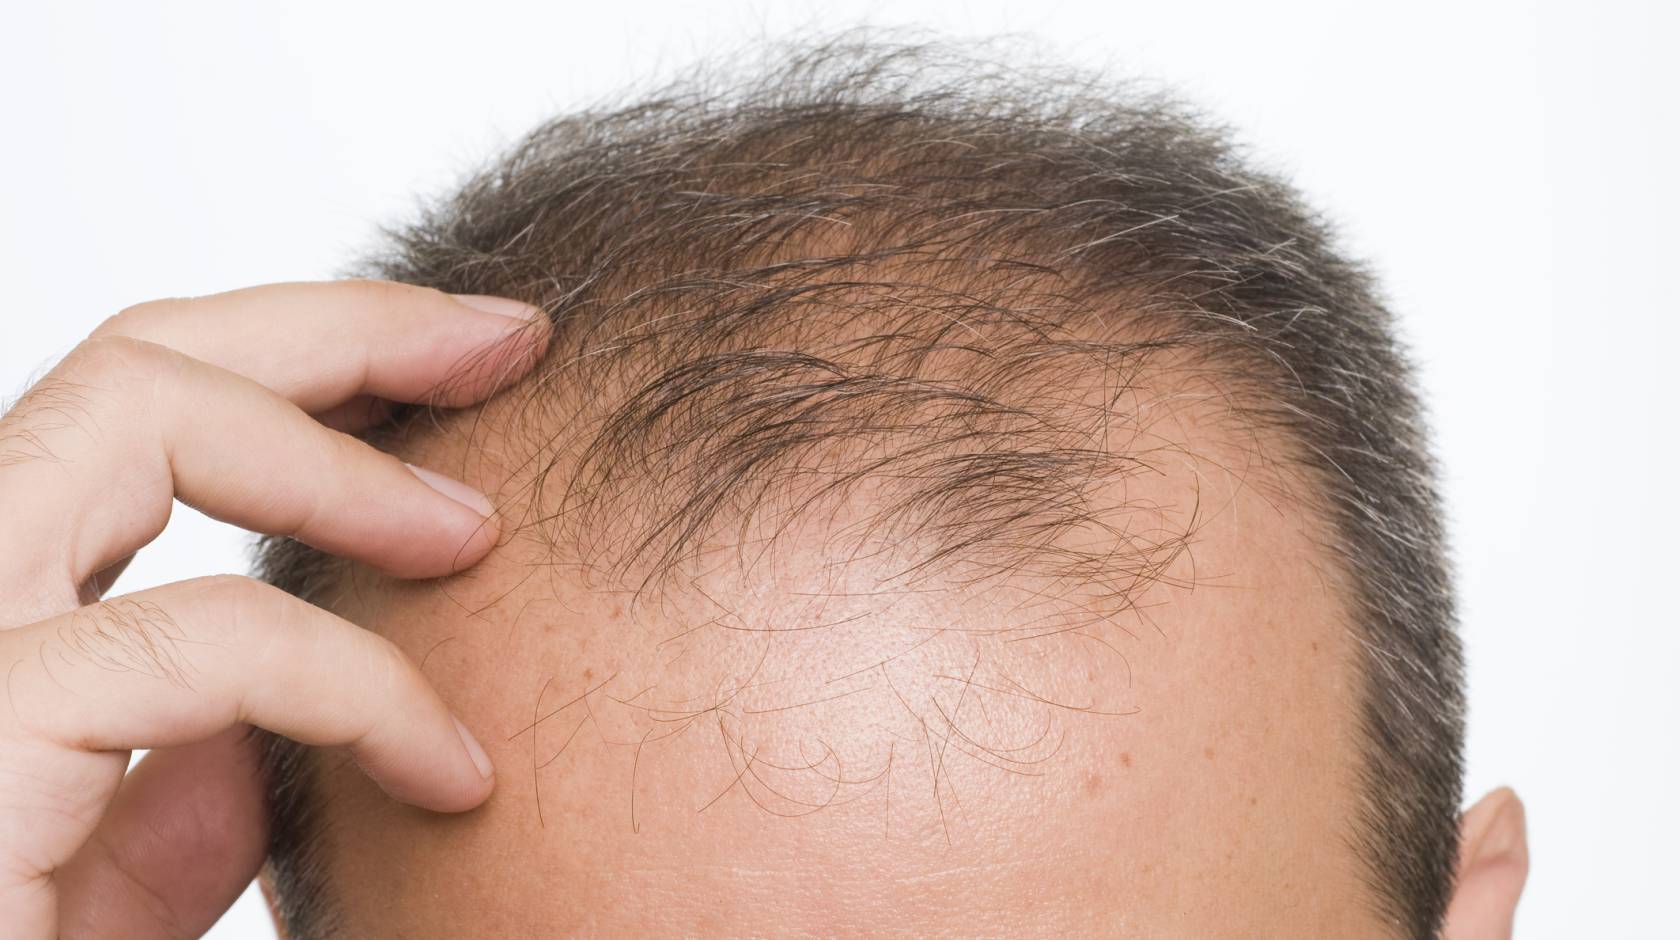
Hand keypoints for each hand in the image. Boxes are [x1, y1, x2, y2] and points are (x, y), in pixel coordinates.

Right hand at [0, 281, 549, 937]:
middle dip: (339, 326)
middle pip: (134, 361)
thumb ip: (197, 762)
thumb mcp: (132, 870)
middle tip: (505, 338)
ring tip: (483, 530)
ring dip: (340, 456)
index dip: (305, 356)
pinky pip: (203, 641)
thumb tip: (294, 694)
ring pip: (132, 419)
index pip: (141, 408)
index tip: (466, 360)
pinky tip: (452, 770)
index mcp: (1, 608)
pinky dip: (355, 684)